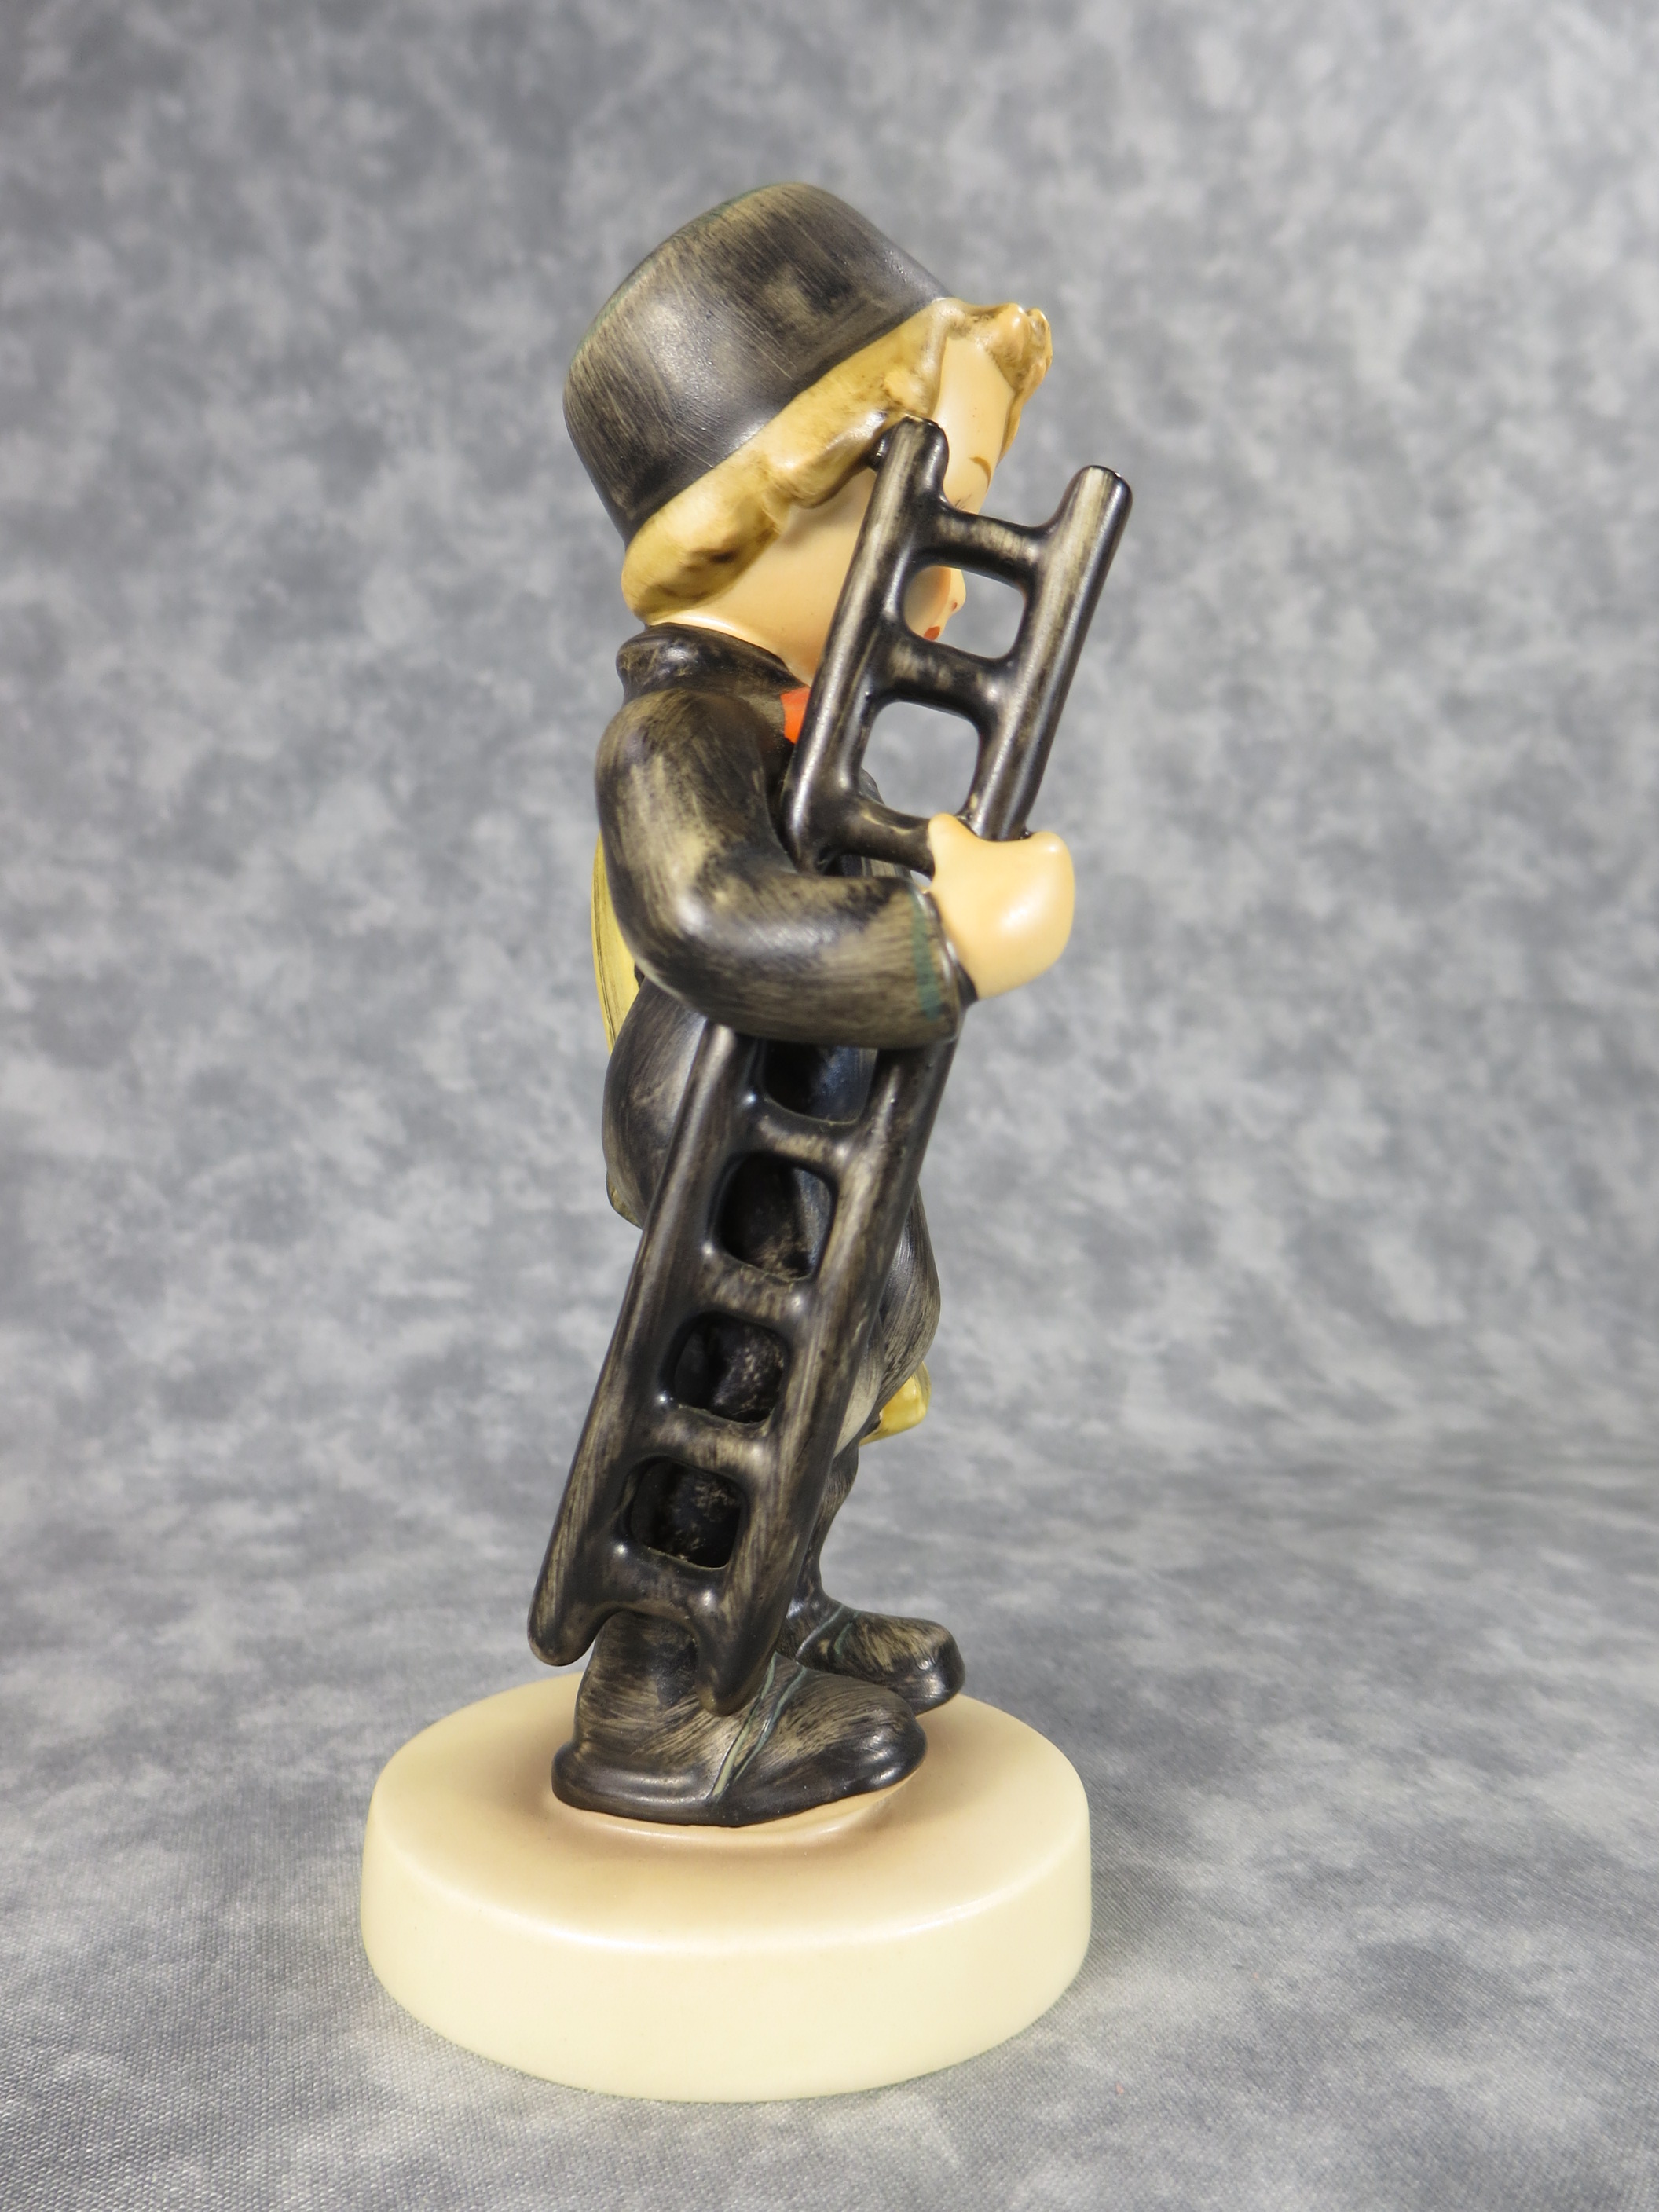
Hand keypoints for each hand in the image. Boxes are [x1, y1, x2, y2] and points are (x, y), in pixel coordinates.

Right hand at [925, 813, 1074, 998]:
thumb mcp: (948, 845)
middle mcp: (1066, 888)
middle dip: (1012, 877)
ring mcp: (1061, 923)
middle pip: (1035, 873)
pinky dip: (1015, 932)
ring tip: (983, 913)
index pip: (1035, 840)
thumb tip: (944, 824)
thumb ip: (949, 826)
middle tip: (981, 889)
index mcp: (1052, 855)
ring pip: (1034, 903)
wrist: (957, 954)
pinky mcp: (1051, 950)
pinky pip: (1032, 933)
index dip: (1008, 847)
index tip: (988, 861)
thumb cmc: (961, 894)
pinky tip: (991, 934)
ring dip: (1014, 904)